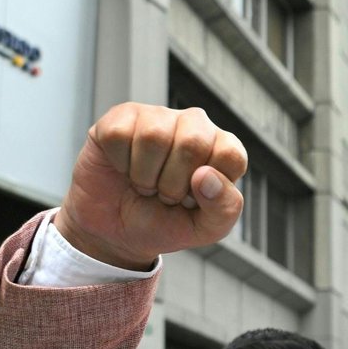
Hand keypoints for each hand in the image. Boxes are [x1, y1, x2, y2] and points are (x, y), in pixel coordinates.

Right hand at [54, 103, 247, 269]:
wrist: (117, 232)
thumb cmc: (165, 224)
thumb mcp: (206, 229)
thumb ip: (223, 208)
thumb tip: (207, 175)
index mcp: (222, 148)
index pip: (230, 155)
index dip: (209, 188)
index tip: (194, 200)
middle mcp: (195, 125)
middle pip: (192, 143)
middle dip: (174, 184)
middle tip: (166, 195)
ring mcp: (158, 117)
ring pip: (153, 136)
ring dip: (145, 176)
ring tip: (146, 184)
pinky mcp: (121, 116)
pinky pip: (119, 135)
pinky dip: (121, 165)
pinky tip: (125, 169)